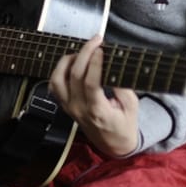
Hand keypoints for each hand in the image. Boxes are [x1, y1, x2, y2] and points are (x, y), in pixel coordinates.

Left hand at [49, 35, 139, 156]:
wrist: (113, 145)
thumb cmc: (124, 125)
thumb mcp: (132, 107)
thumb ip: (122, 88)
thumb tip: (112, 67)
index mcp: (98, 111)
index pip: (91, 83)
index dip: (94, 64)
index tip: (101, 48)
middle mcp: (79, 109)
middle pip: (74, 76)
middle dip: (84, 53)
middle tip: (95, 41)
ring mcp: (68, 107)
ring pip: (57, 79)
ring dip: (67, 61)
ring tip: (82, 52)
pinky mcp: (64, 105)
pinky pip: (54, 85)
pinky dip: (58, 71)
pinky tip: (71, 63)